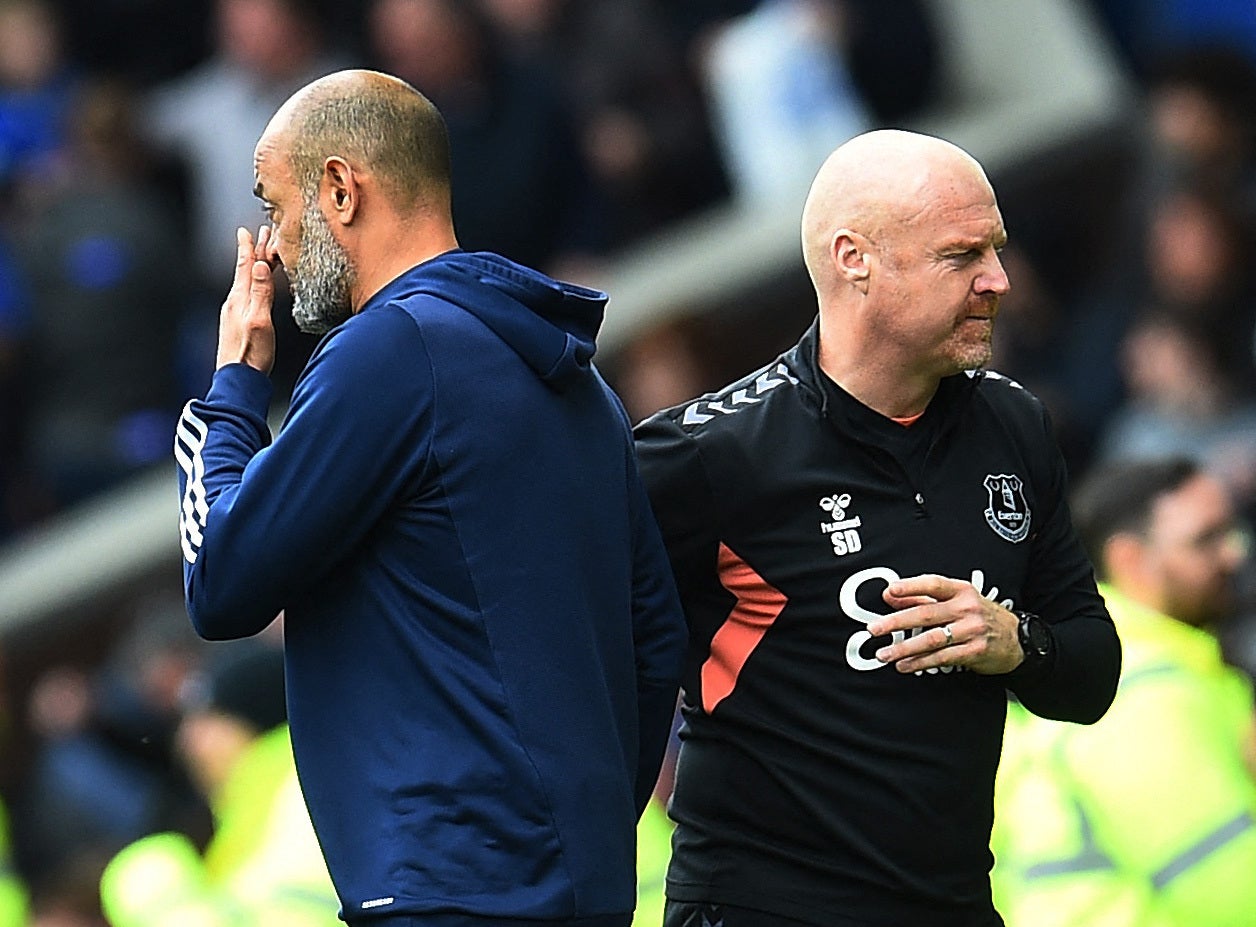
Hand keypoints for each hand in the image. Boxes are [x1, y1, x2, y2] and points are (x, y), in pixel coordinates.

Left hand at [216, 226, 275, 373]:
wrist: (238, 380)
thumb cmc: (250, 355)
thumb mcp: (260, 321)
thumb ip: (260, 293)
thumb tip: (259, 265)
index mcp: (239, 299)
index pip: (245, 266)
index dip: (249, 247)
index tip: (249, 230)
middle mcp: (234, 303)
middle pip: (244, 271)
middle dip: (252, 252)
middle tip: (258, 235)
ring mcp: (235, 314)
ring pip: (245, 282)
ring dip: (253, 266)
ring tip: (259, 256)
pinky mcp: (239, 324)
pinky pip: (247, 294)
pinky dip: (253, 283)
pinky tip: (257, 288)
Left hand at [867, 573, 1023, 674]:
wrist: (1017, 639)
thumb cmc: (979, 616)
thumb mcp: (957, 601)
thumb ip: (922, 598)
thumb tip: (889, 595)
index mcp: (961, 591)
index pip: (933, 584)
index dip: (910, 587)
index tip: (889, 591)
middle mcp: (967, 608)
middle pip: (926, 614)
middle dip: (897, 622)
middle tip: (874, 629)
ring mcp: (972, 630)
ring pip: (932, 639)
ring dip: (905, 648)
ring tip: (885, 654)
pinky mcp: (975, 651)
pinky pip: (943, 657)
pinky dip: (921, 662)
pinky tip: (906, 665)